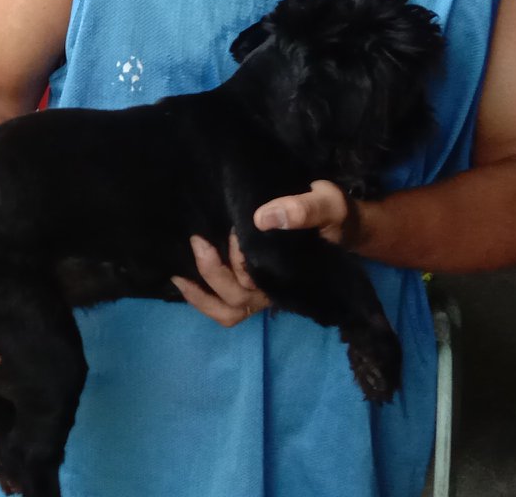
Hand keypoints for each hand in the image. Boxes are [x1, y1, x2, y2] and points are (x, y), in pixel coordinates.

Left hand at [171, 181, 357, 326]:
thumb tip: (263, 218)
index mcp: (293, 277)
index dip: (241, 263)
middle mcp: (275, 291)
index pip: (262, 285)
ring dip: (201, 296)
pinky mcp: (250, 286)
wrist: (337, 223)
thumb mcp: (326, 204)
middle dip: (213, 272)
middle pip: (239, 299)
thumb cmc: (331, 216)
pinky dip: (202, 298)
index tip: (234, 229)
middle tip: (198, 240)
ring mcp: (262, 292)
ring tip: (178, 274)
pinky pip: (224, 305)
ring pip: (228, 310)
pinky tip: (182, 277)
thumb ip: (303, 210)